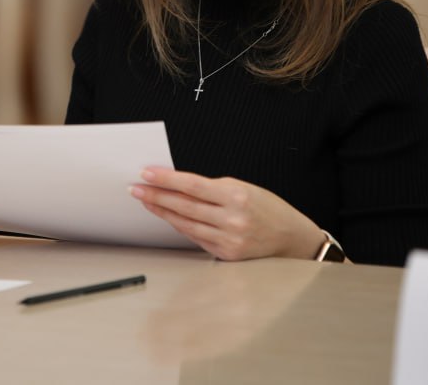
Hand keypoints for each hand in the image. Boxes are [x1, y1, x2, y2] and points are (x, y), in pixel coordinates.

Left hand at [129, 166, 327, 260]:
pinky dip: (180, 226)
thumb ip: (213, 188)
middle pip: (184, 206)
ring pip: (185, 223)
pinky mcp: (225, 255)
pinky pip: (195, 238)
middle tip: (136, 188)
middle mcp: (232, 219)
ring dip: (162, 212)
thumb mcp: (244, 188)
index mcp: (237, 196)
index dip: (167, 179)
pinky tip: (168, 217)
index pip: (192, 185)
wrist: (291, 239)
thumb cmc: (268, 208)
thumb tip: (179, 185)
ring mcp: (228, 240)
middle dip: (157, 195)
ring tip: (146, 201)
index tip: (147, 173)